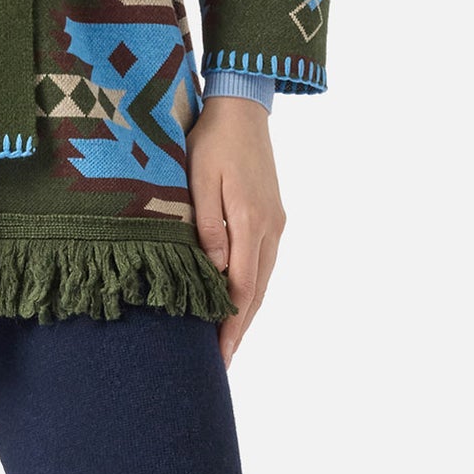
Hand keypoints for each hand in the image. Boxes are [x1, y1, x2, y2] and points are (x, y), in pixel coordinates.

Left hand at [188, 95, 284, 367]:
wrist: (242, 107)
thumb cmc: (211, 140)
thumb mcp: (199, 179)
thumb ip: (207, 226)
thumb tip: (215, 270)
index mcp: (250, 221)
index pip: (241, 288)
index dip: (229, 325)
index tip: (218, 356)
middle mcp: (269, 228)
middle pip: (256, 293)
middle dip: (238, 331)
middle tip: (221, 366)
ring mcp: (275, 223)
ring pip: (262, 281)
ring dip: (245, 315)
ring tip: (227, 345)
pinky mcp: (272, 217)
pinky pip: (262, 264)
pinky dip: (250, 291)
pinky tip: (237, 304)